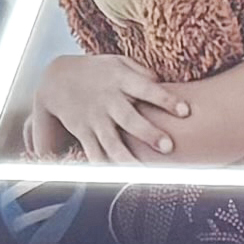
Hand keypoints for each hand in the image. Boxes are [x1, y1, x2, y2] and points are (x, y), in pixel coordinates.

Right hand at [34, 54, 182, 162]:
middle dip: (149, 133)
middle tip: (168, 147)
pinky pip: (94, 153)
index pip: (147, 90)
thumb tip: (164, 83)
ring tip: (143, 174)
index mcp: (121, 80)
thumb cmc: (100, 72)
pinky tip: (118, 180)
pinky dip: (104, 167)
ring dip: (128, 159)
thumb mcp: (119, 62)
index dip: (166, 100)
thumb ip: (142, 72)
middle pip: (130, 119)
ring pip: (112, 143)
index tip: (185, 111)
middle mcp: (108, 101)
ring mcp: (95, 118)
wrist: (57, 77)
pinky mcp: (83, 132)